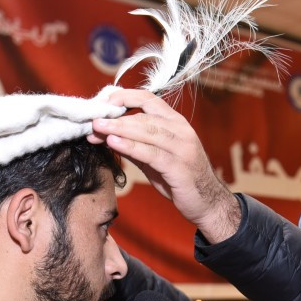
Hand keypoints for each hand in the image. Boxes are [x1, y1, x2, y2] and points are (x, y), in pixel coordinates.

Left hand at [89, 88, 240, 242]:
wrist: (207, 203)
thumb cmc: (179, 179)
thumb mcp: (154, 159)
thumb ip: (134, 145)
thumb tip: (106, 134)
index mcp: (176, 123)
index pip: (149, 100)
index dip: (125, 97)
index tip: (104, 102)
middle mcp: (181, 131)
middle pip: (144, 116)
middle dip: (116, 117)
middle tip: (93, 121)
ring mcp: (182, 148)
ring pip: (147, 131)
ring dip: (119, 128)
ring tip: (98, 129)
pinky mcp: (179, 167)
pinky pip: (151, 153)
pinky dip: (131, 146)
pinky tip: (114, 143)